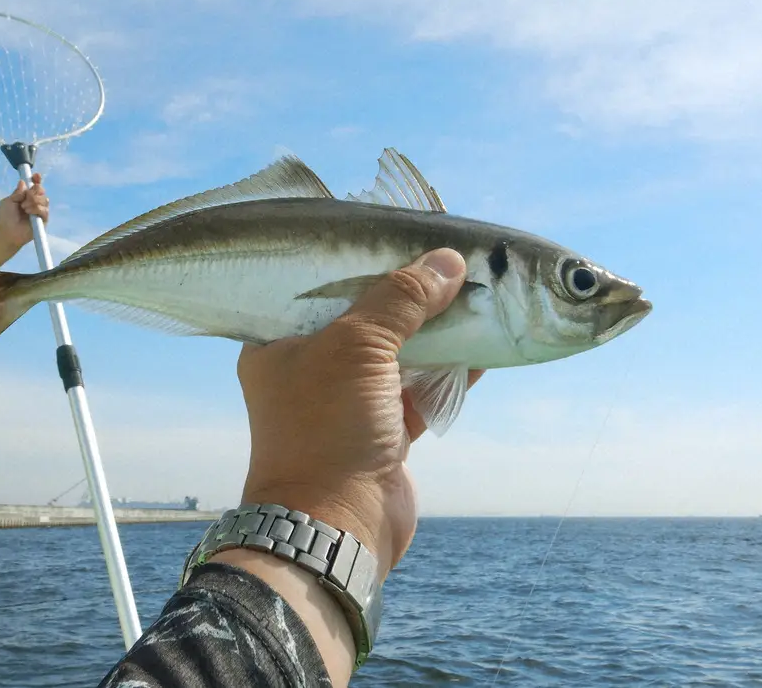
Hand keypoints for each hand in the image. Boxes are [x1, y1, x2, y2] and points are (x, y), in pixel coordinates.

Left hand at [0, 172, 49, 248]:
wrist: (8, 232)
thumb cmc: (6, 217)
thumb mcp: (8, 202)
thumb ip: (17, 193)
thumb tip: (23, 182)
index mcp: (26, 196)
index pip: (34, 185)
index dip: (36, 179)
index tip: (36, 176)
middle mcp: (34, 202)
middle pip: (41, 190)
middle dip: (34, 191)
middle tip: (25, 198)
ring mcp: (40, 211)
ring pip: (44, 199)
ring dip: (33, 201)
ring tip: (24, 208)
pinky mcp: (43, 220)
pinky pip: (45, 210)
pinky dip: (37, 209)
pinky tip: (28, 212)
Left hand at [235, 248, 481, 577]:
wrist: (336, 526)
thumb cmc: (326, 427)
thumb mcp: (357, 346)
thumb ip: (401, 299)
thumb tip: (446, 261)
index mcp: (278, 342)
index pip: (318, 285)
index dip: (361, 260)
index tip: (402, 235)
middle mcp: (309, 369)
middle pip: (365, 317)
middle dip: (409, 295)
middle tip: (449, 263)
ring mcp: (347, 403)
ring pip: (398, 354)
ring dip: (436, 332)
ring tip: (474, 297)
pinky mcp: (382, 432)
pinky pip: (420, 390)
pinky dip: (449, 372)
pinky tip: (482, 349)